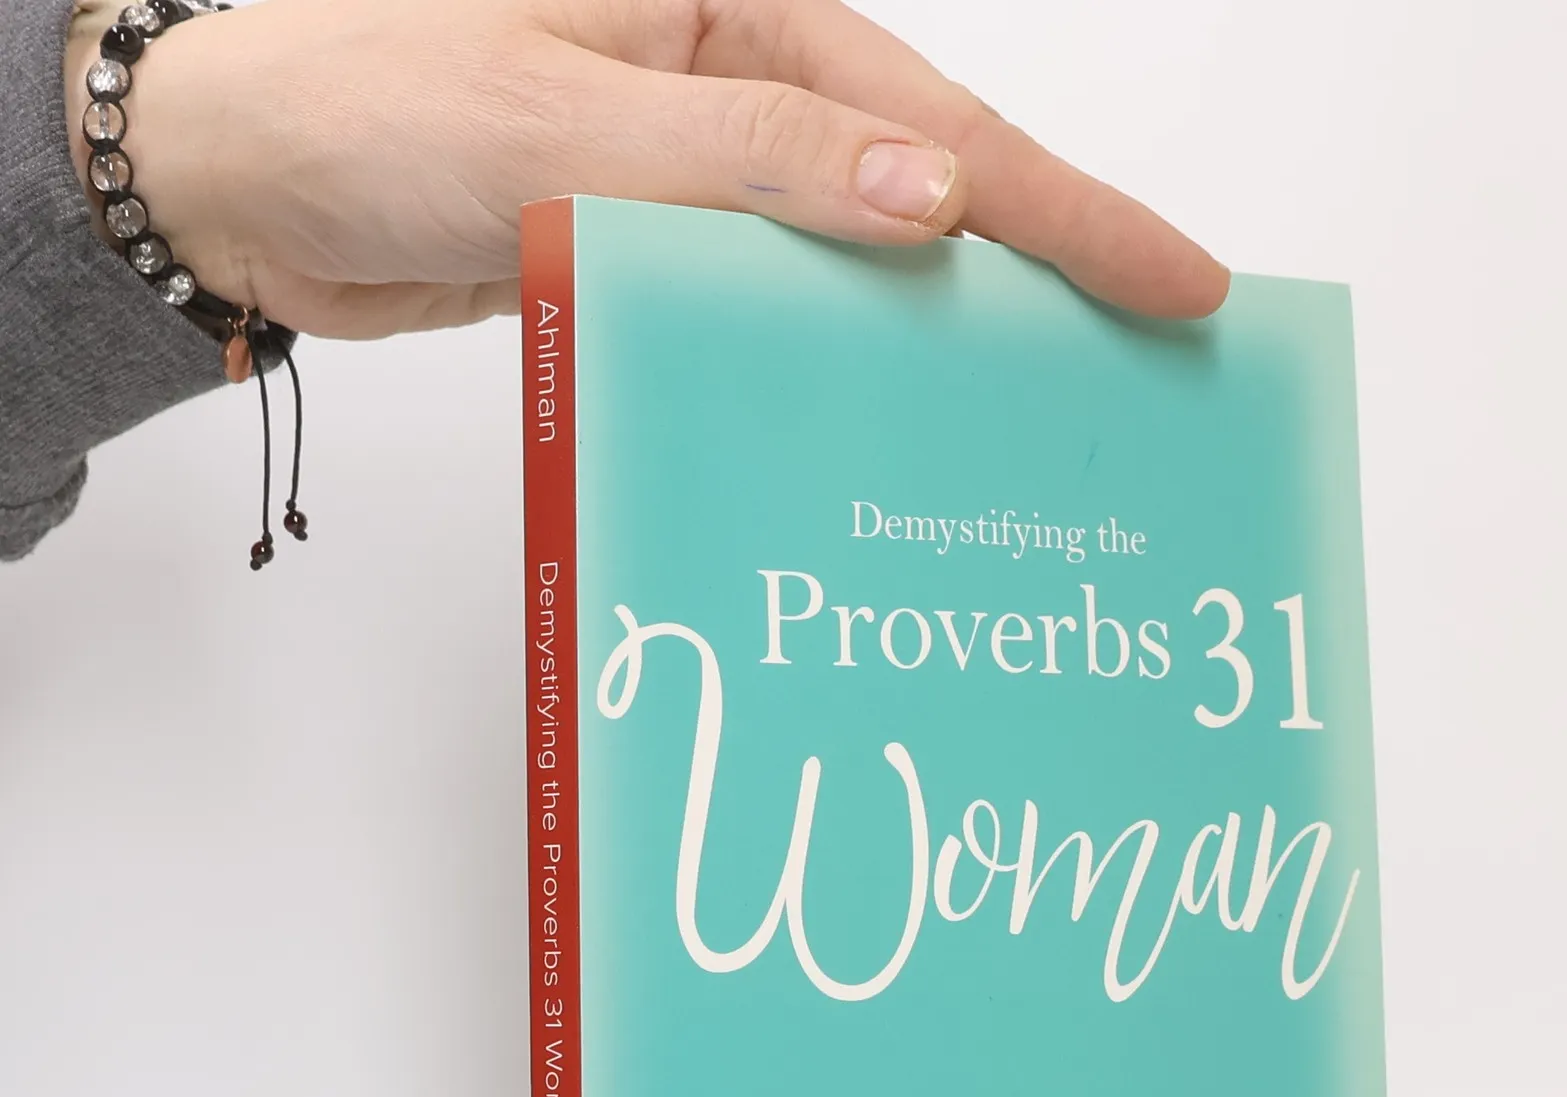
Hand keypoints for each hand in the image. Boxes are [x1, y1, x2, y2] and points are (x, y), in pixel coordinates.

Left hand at [66, 0, 1228, 337]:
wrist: (237, 189)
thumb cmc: (354, 106)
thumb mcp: (548, 123)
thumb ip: (739, 165)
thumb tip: (933, 198)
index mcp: (725, 4)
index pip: (932, 113)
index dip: (1064, 206)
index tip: (1175, 281)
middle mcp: (728, 82)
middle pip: (929, 182)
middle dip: (1042, 273)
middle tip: (1154, 363)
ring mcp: (699, 175)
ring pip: (862, 261)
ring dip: (944, 338)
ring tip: (1046, 424)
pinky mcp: (660, 254)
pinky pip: (781, 313)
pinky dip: (837, 369)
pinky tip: (886, 430)